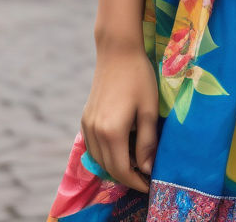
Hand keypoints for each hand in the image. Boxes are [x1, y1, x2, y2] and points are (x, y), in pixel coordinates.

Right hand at [80, 45, 158, 193]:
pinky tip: (121, 149)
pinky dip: (106, 155)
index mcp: (111, 132)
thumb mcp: (149, 109)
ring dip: (116, 167)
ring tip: (136, 164)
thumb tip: (148, 169)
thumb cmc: (139, 76)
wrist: (117, 51)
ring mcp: (87, 125)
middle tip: (146, 177)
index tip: (150, 185)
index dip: (136, 181)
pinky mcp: (85, 118)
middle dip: (127, 177)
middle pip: (109, 168)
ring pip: (99, 159)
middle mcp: (94, 132)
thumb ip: (147, 142)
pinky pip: (93, 147)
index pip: (122, 170)